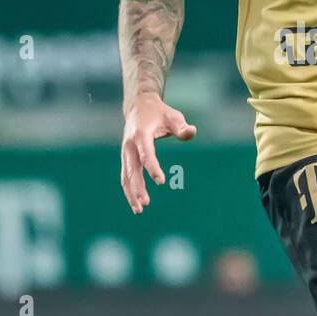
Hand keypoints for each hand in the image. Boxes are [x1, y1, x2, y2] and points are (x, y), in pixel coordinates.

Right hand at [120, 94, 195, 212]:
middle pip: (132, 169)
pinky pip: (125, 176)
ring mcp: (125, 152)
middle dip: (138, 187)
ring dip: (131, 193)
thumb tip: (191, 132)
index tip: (161, 181)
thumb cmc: (160, 113)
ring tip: (139, 209)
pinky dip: (129, 189)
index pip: (146, 153)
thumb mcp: (173, 117)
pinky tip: (135, 202)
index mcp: (141, 134)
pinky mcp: (126, 157)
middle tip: (145, 204)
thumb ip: (182, 127)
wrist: (139, 106)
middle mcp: (130, 144)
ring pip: (126, 176)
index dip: (153, 167)